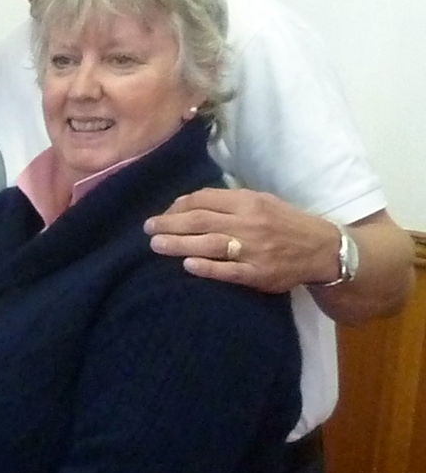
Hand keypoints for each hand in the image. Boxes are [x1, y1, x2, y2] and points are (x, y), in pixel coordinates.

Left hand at [146, 187, 342, 295]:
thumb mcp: (264, 202)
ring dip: (178, 244)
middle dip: (169, 224)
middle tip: (148, 229)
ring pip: (208, 244)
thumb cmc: (287, 224)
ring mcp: (252, 249)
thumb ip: (232, 202)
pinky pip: (226, 270)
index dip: (178, 206)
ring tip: (155, 245)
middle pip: (200, 220)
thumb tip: (192, 204)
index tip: (164, 214)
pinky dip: (205, 267)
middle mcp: (249, 223)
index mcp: (249, 202)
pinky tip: (186, 265)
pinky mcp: (256, 273)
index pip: (204, 199)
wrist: (323, 249)